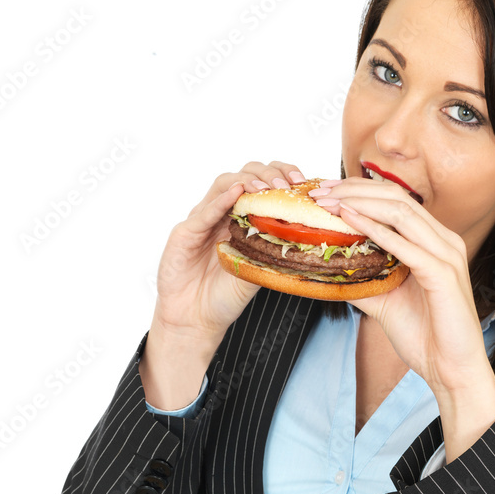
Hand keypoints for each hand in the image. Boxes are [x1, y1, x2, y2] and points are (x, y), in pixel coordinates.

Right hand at [152, 161, 308, 344]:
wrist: (195, 319)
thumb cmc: (224, 296)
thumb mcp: (258, 272)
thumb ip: (274, 252)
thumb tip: (309, 241)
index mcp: (242, 218)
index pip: (262, 184)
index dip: (282, 176)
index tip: (302, 182)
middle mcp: (222, 213)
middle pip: (245, 175)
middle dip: (268, 174)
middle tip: (286, 185)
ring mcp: (202, 219)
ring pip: (224, 184)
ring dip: (248, 181)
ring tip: (266, 188)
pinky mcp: (185, 232)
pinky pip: (205, 212)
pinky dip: (221, 200)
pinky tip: (237, 193)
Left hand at [311, 177, 494, 403]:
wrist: (451, 370)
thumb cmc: (425, 335)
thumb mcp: (384, 300)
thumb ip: (362, 279)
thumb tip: (328, 270)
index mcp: (434, 242)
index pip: (395, 201)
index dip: (358, 191)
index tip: (324, 192)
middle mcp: (444, 240)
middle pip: (396, 198)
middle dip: (353, 190)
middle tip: (318, 192)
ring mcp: (446, 254)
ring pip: (401, 212)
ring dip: (360, 203)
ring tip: (328, 202)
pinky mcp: (443, 274)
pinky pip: (406, 245)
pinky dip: (376, 229)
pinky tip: (351, 221)